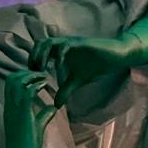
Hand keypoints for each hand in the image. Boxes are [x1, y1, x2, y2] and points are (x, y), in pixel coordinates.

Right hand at [0, 70, 54, 147]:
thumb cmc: (27, 147)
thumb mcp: (37, 127)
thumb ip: (43, 116)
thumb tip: (52, 107)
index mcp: (12, 108)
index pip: (12, 83)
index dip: (24, 76)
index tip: (39, 77)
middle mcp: (10, 106)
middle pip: (12, 78)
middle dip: (27, 72)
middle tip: (42, 75)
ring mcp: (14, 109)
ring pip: (16, 81)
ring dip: (31, 76)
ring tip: (43, 78)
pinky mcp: (21, 114)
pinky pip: (26, 92)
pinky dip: (35, 85)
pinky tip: (44, 85)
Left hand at [30, 13, 147, 106]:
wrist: (116, 56)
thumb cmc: (96, 65)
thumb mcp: (77, 81)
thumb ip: (65, 90)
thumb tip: (56, 105)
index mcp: (60, 51)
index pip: (39, 50)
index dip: (32, 61)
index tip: (32, 75)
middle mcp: (63, 44)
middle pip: (40, 43)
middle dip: (34, 57)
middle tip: (34, 72)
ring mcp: (71, 42)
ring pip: (49, 42)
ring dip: (42, 55)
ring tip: (42, 69)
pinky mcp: (80, 43)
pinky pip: (65, 46)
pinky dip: (59, 57)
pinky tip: (60, 69)